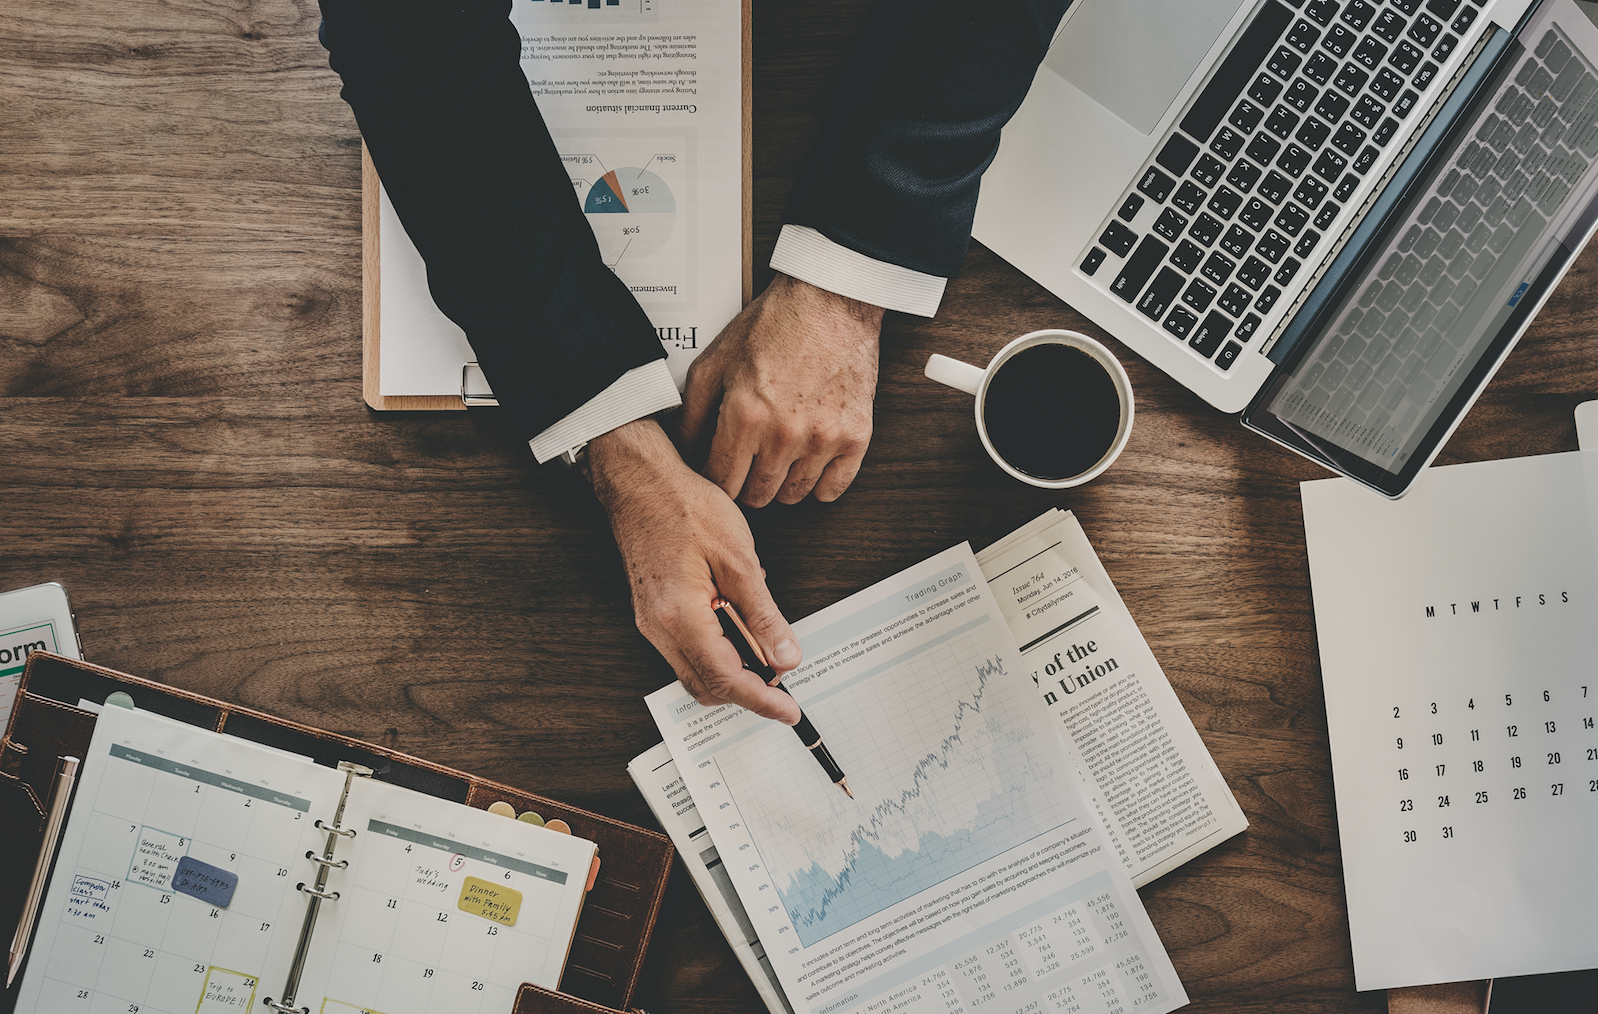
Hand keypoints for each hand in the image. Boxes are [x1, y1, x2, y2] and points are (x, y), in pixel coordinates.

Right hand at [587, 418, 802, 721]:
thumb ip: (763, 615)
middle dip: (747, 693)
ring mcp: (652, 623)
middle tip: (783, 683)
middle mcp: (660, 629)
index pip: (726, 679)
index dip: (762, 701)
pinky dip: (717, 653)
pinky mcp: (653, 614)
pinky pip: (687, 651)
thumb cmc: (683, 507)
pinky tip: (739, 626)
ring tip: (766, 653)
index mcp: (680, 617)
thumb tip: (785, 656)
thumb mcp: (738, 559)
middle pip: (707, 686)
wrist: (641, 482)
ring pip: (695, 672)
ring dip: (732, 673)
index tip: (788, 711)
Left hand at [680, 273, 882, 506]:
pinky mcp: (855, 436)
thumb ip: (693, 413)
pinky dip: (819, 484)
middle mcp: (783, 434)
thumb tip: (683, 451)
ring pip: (793, 496)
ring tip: (778, 457)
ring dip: (781, 484)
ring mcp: (823, 439)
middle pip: (757, 495)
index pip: (721, 482)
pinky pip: (833, 489)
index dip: (715, 480)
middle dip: (746, 484)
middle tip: (748, 462)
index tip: (719, 470)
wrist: (830, 300)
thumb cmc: (773, 325)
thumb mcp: (715, 361)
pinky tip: (809, 463)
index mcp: (744, 416)